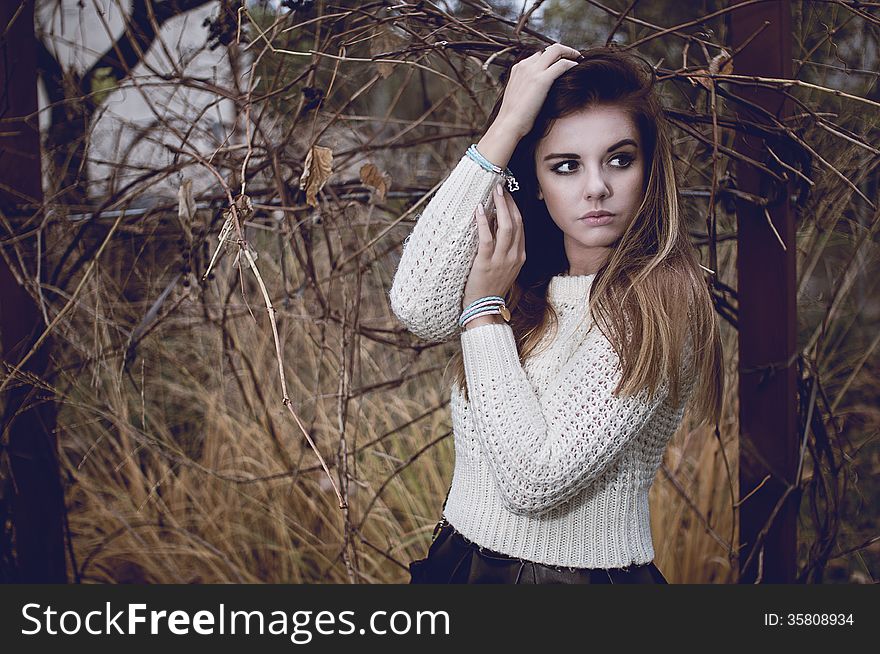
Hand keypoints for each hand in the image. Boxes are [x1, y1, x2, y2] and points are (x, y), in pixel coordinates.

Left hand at [463, 183, 525, 309]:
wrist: (484, 309)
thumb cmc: (490, 286)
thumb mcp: (504, 267)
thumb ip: (504, 248)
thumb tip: (495, 224)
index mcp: (520, 256)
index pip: (521, 226)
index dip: (515, 207)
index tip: (507, 194)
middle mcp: (514, 256)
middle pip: (516, 222)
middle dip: (509, 202)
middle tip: (501, 186)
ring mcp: (501, 260)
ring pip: (506, 227)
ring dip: (500, 206)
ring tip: (494, 191)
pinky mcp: (485, 264)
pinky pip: (487, 239)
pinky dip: (484, 222)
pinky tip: (480, 209)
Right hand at [495, 42, 581, 138]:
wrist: (508, 124)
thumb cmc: (513, 117)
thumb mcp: (518, 96)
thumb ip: (526, 88)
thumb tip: (537, 92)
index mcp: (518, 68)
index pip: (539, 55)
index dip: (552, 56)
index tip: (562, 61)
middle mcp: (525, 65)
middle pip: (548, 48)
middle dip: (564, 50)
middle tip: (575, 56)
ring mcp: (533, 71)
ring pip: (556, 50)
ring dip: (570, 52)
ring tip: (579, 59)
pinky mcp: (542, 80)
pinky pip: (562, 64)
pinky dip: (572, 63)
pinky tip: (578, 67)